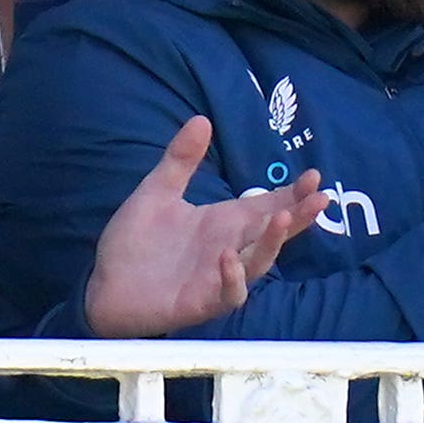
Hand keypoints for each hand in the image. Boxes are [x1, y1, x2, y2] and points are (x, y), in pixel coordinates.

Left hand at [82, 118, 327, 336]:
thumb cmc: (135, 243)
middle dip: (298, 217)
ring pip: (258, 263)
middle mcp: (229, 249)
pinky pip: (228, 295)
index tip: (315, 176)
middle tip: (320, 198)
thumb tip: (202, 119)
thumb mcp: (157, 192)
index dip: (292, 194)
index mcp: (223, 223)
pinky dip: (232, 279)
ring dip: (272, 243)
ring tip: (283, 218)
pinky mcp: (201, 303)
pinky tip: (228, 257)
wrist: (103, 285)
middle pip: (273, 234)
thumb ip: (180, 160)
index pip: (267, 206)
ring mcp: (218, 278)